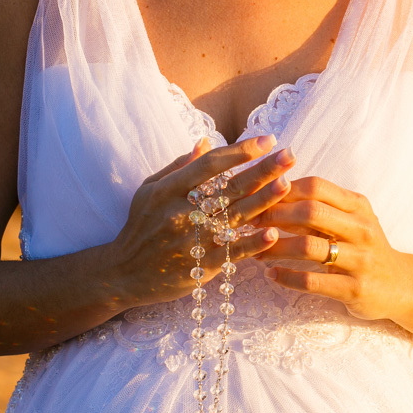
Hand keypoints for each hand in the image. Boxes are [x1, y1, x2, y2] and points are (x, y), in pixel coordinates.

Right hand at [110, 134, 297, 307]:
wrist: (123, 273)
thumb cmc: (139, 227)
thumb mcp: (149, 190)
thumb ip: (179, 166)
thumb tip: (206, 141)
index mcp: (168, 190)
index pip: (210, 164)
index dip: (240, 151)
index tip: (267, 139)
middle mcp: (181, 212)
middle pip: (229, 187)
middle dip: (263, 169)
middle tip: (289, 154)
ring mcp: (192, 241)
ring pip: (234, 217)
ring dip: (264, 200)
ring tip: (288, 183)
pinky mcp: (199, 267)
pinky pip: (231, 253)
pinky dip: (252, 243)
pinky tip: (273, 233)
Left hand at [253, 175, 402, 321]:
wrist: (401, 285)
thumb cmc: (365, 248)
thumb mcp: (350, 222)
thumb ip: (318, 210)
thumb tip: (274, 196)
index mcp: (358, 206)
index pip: (317, 187)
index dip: (284, 190)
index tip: (260, 198)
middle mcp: (361, 229)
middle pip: (311, 212)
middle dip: (276, 216)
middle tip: (252, 223)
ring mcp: (360, 260)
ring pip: (309, 247)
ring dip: (276, 248)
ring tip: (256, 252)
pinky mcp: (354, 288)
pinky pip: (312, 282)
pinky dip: (287, 277)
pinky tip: (272, 275)